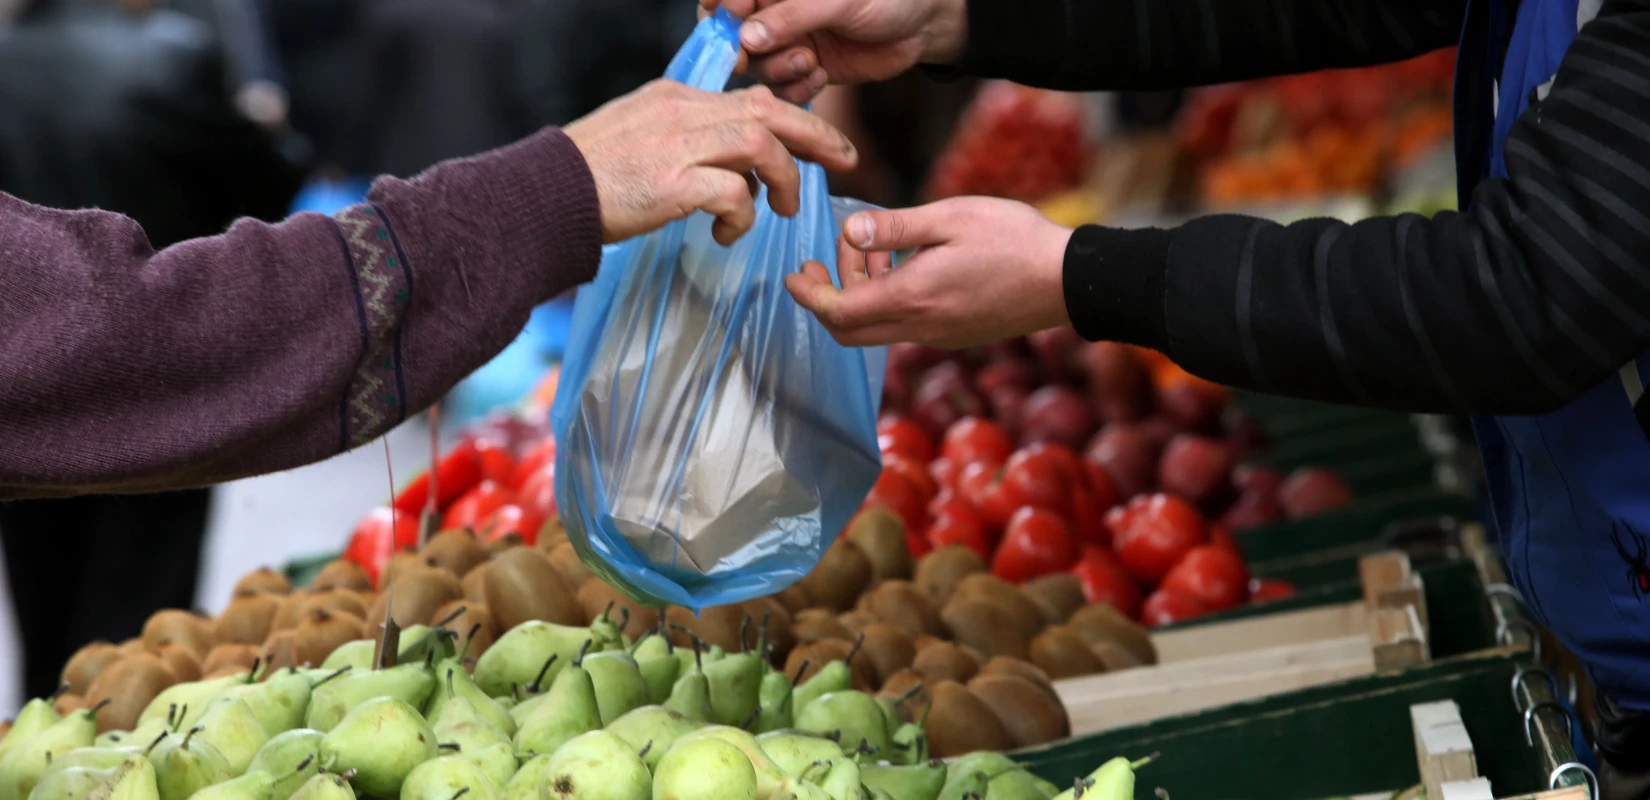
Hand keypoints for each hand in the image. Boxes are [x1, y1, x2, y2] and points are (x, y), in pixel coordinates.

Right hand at [565, 80, 857, 245]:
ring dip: (783, 180)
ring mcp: (677, 146)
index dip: (795, 118)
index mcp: (676, 98)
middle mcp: (682, 113)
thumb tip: (730, 168)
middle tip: (845, 160)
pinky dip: (742, 216)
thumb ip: (684, 139)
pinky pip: (733, 193)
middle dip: (816, 134)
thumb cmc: (588, 177)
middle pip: (769, 110)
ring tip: (782, 211)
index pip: (751, 98)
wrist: (542, 196)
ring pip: (760, 145)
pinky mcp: (672, 184)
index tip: (820, 141)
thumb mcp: (639, 137)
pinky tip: (727, 234)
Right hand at [702, 0, 966, 102]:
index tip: (736, 19)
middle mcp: (774, 13)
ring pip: (756, 67)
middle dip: (748, 50)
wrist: (922, 25)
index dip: (724, 9)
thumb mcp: (838, 0)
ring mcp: (788, 43)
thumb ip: (792, 16)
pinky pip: (781, 88)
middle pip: (733, 36)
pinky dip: (795, 88)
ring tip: (809, 62)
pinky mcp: (804, 71)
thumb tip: (747, 35)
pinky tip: (818, 77)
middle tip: (760, 56)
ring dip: (778, 70)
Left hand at [787, 197, 1071, 347]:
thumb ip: (894, 228)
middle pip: (849, 332)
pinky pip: (904, 326)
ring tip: (874, 249)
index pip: (838, 312)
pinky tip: (905, 266)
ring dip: (861, 294)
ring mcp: (939, 336)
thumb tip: (849, 232)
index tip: (794, 274)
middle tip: (823, 261)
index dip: (808, 295)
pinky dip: (888, 300)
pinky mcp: (955, 335)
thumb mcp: (950, 217)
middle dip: (826, 297)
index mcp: (912, 298)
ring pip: (877, 328)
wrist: (1068, 280)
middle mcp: (920, 327)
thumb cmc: (1014, 240)